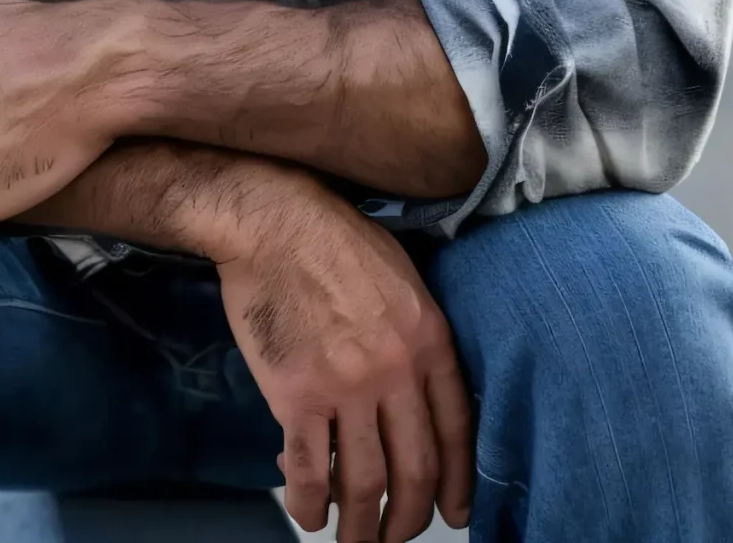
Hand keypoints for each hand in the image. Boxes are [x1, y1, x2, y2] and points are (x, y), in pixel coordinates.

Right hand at [213, 179, 475, 542]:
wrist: (274, 221)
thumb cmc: (335, 241)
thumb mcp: (404, 280)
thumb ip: (416, 340)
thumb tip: (414, 398)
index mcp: (430, 340)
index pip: (457, 431)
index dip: (458, 483)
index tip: (454, 512)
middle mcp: (395, 370)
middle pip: (415, 468)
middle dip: (409, 518)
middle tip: (396, 537)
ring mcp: (346, 386)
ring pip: (363, 480)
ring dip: (360, 525)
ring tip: (354, 541)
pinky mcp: (295, 394)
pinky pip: (309, 469)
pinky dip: (310, 504)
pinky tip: (308, 514)